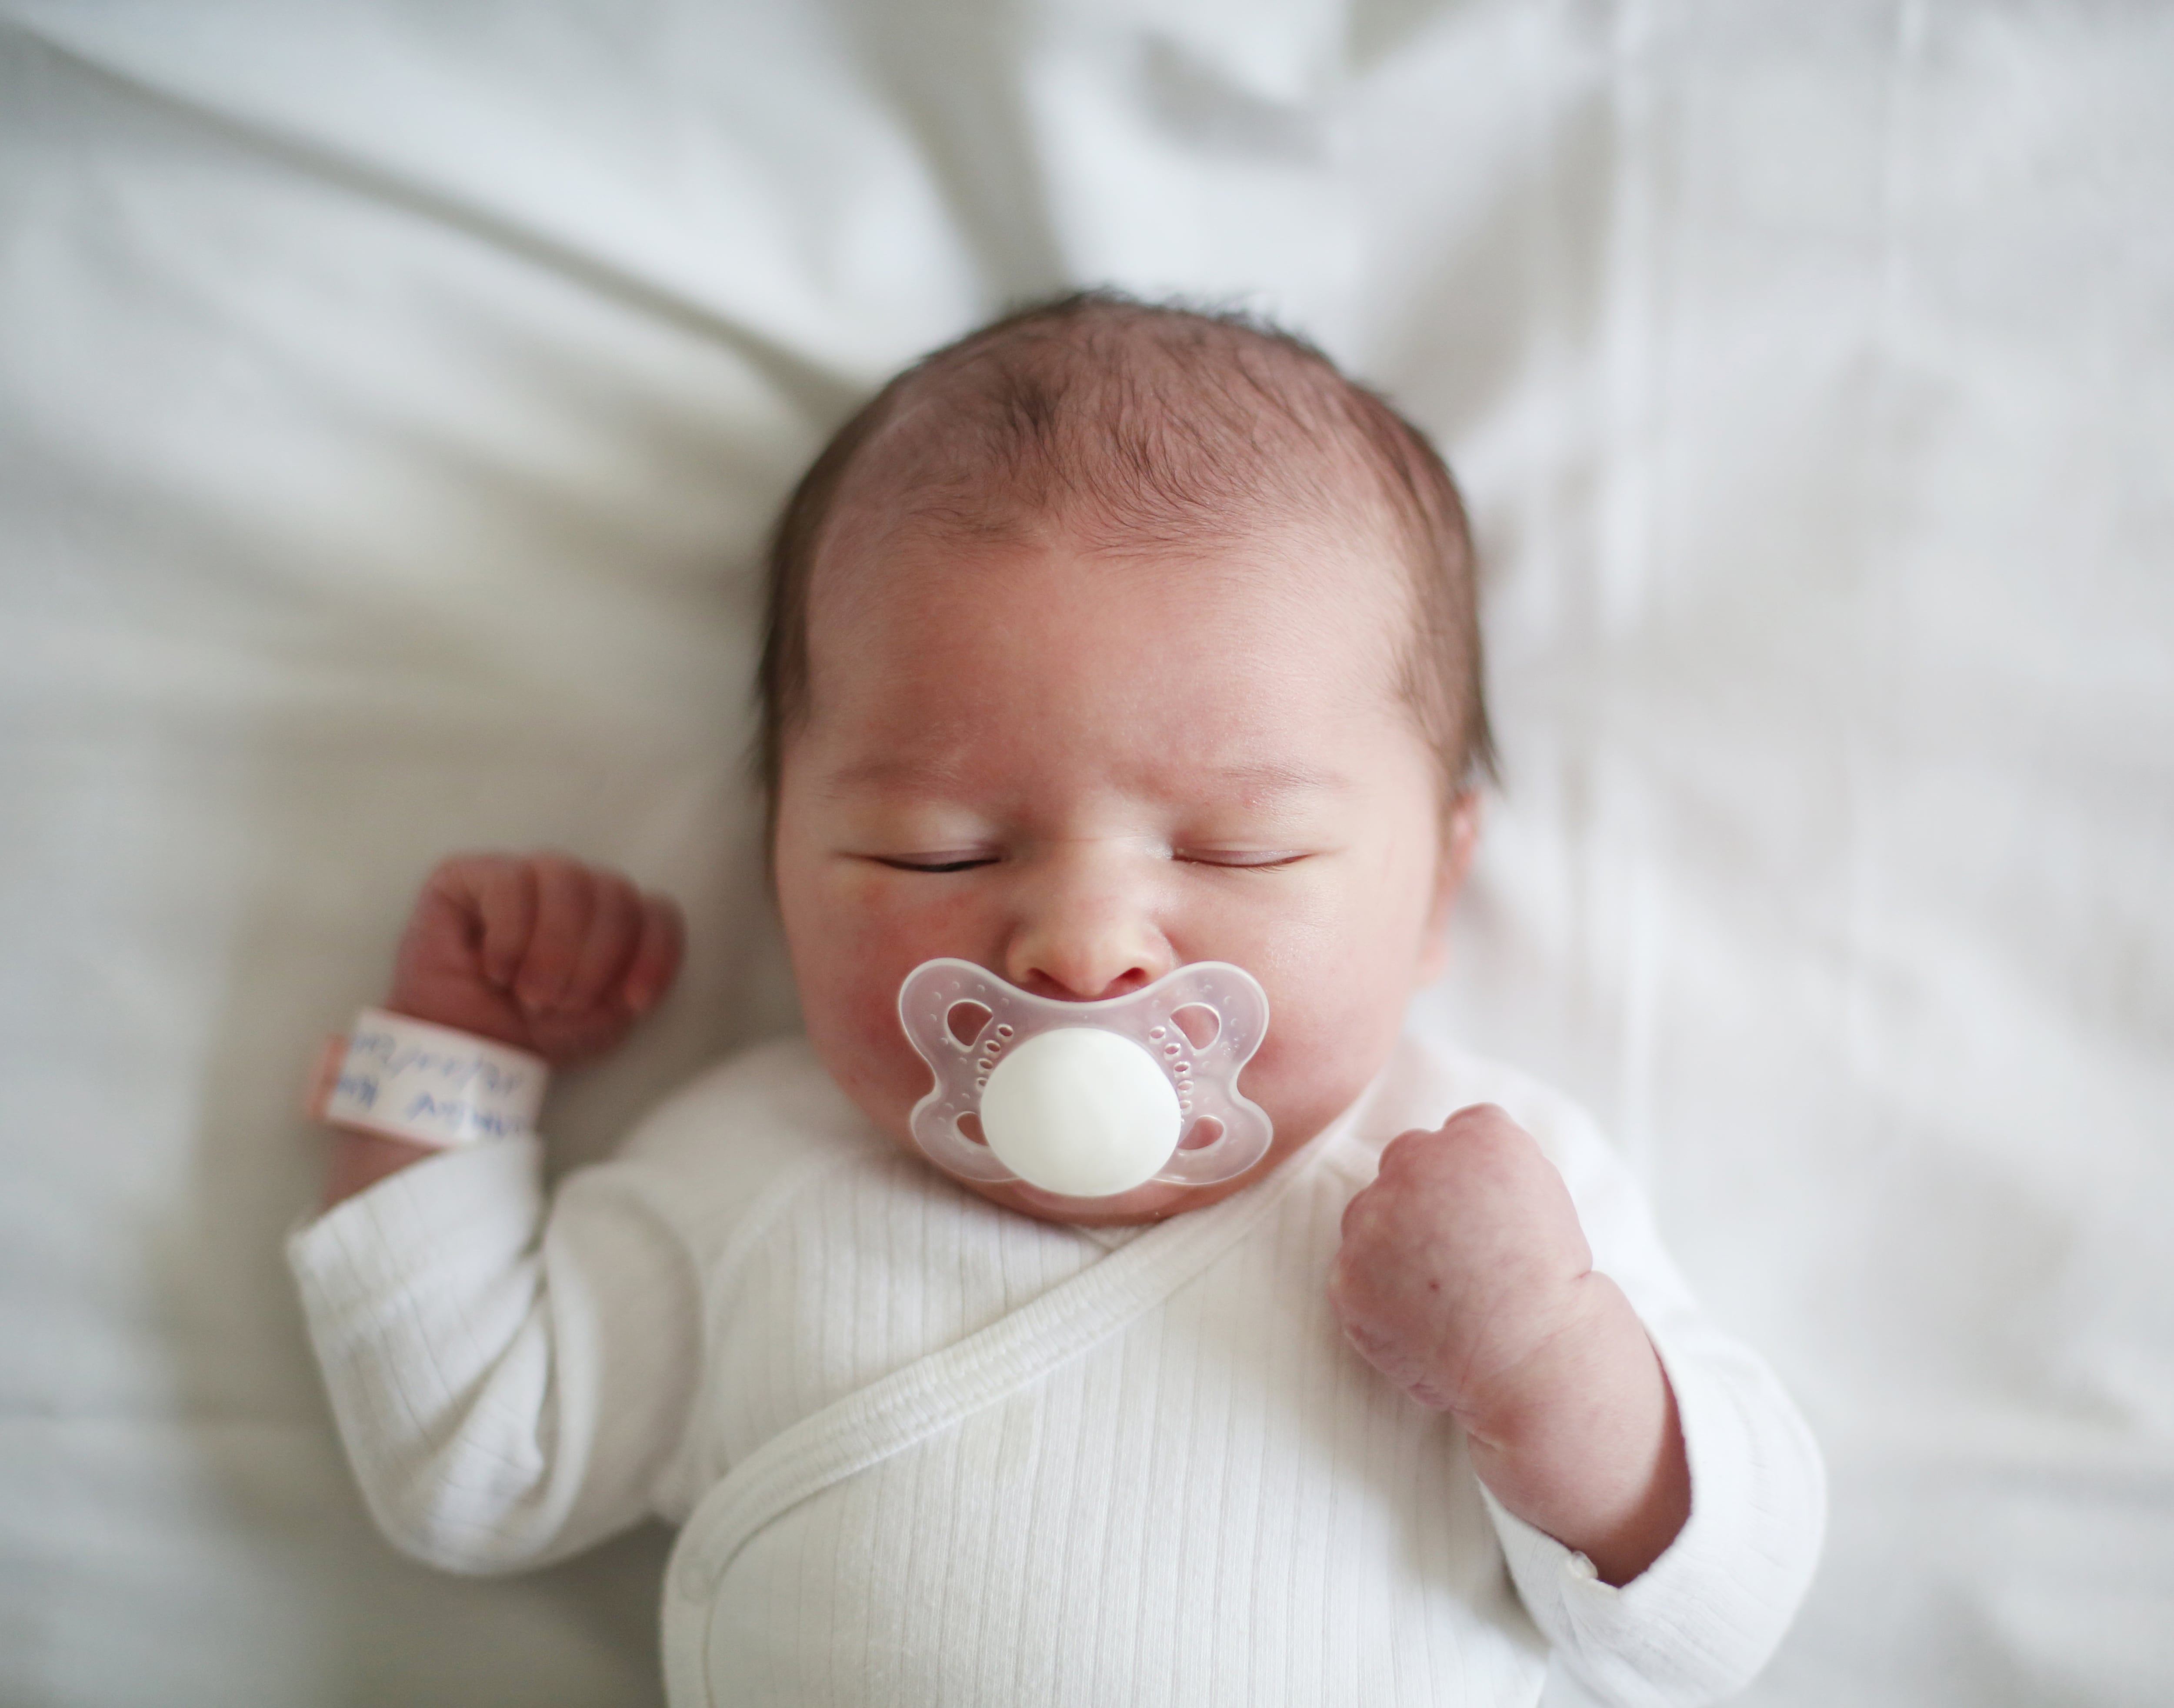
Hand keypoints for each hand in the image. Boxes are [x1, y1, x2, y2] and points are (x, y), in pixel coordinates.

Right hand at [385, 852, 684, 1063]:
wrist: (459, 1052)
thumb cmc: (527, 1034)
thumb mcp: (596, 1025)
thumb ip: (628, 992)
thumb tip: (634, 975)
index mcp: (613, 922)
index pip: (657, 912)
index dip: (655, 954)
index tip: (633, 1002)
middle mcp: (575, 891)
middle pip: (616, 894)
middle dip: (594, 960)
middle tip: (560, 1004)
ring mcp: (527, 877)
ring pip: (568, 878)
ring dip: (554, 947)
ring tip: (530, 993)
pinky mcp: (471, 874)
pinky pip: (512, 882)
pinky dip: (511, 935)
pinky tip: (496, 970)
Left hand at [1328, 1104, 1689, 1583]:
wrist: (1537, 1360)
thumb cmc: (1548, 1285)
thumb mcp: (1540, 1194)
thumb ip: (1485, 1161)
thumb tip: (1444, 1163)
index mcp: (1479, 1135)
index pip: (1455, 1134)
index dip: (1470, 1180)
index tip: (1486, 1217)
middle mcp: (1418, 1160)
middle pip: (1403, 1164)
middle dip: (1422, 1202)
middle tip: (1458, 1254)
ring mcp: (1374, 1216)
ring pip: (1369, 1215)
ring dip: (1390, 1243)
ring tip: (1441, 1290)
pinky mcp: (1347, 1273)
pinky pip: (1353, 1271)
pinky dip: (1376, 1294)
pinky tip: (1419, 1317)